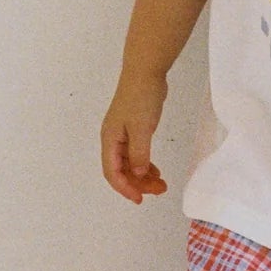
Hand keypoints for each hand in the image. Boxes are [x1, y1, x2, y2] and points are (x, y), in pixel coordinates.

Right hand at [101, 74, 169, 203]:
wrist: (146, 72)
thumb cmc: (141, 98)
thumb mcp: (141, 128)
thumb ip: (140, 153)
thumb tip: (139, 174)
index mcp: (110, 139)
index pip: (112, 172)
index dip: (125, 188)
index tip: (140, 199)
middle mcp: (113, 139)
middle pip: (121, 170)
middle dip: (137, 183)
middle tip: (159, 190)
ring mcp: (123, 134)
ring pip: (130, 163)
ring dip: (143, 175)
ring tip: (161, 183)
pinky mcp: (133, 128)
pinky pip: (136, 153)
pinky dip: (145, 163)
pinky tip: (155, 170)